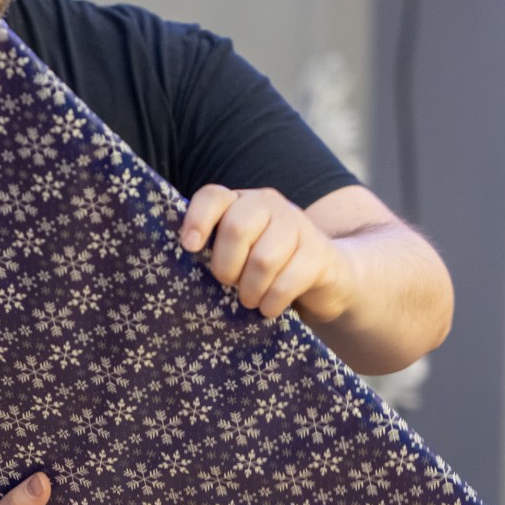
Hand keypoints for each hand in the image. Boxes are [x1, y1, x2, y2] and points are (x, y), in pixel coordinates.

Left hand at [180, 185, 354, 322]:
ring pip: (264, 259)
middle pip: (236, 229)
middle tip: (228, 284)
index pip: (213, 196)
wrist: (325, 275)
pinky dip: (273, 301)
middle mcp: (269, 205)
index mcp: (241, 202)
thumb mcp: (238, 252)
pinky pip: (289, 279)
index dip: (197, 220)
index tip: (189, 247)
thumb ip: (214, 249)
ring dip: (251, 289)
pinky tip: (269, 308)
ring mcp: (298, 225)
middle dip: (226, 266)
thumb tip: (179, 268)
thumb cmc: (266, 266)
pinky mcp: (320, 253)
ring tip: (249, 299)